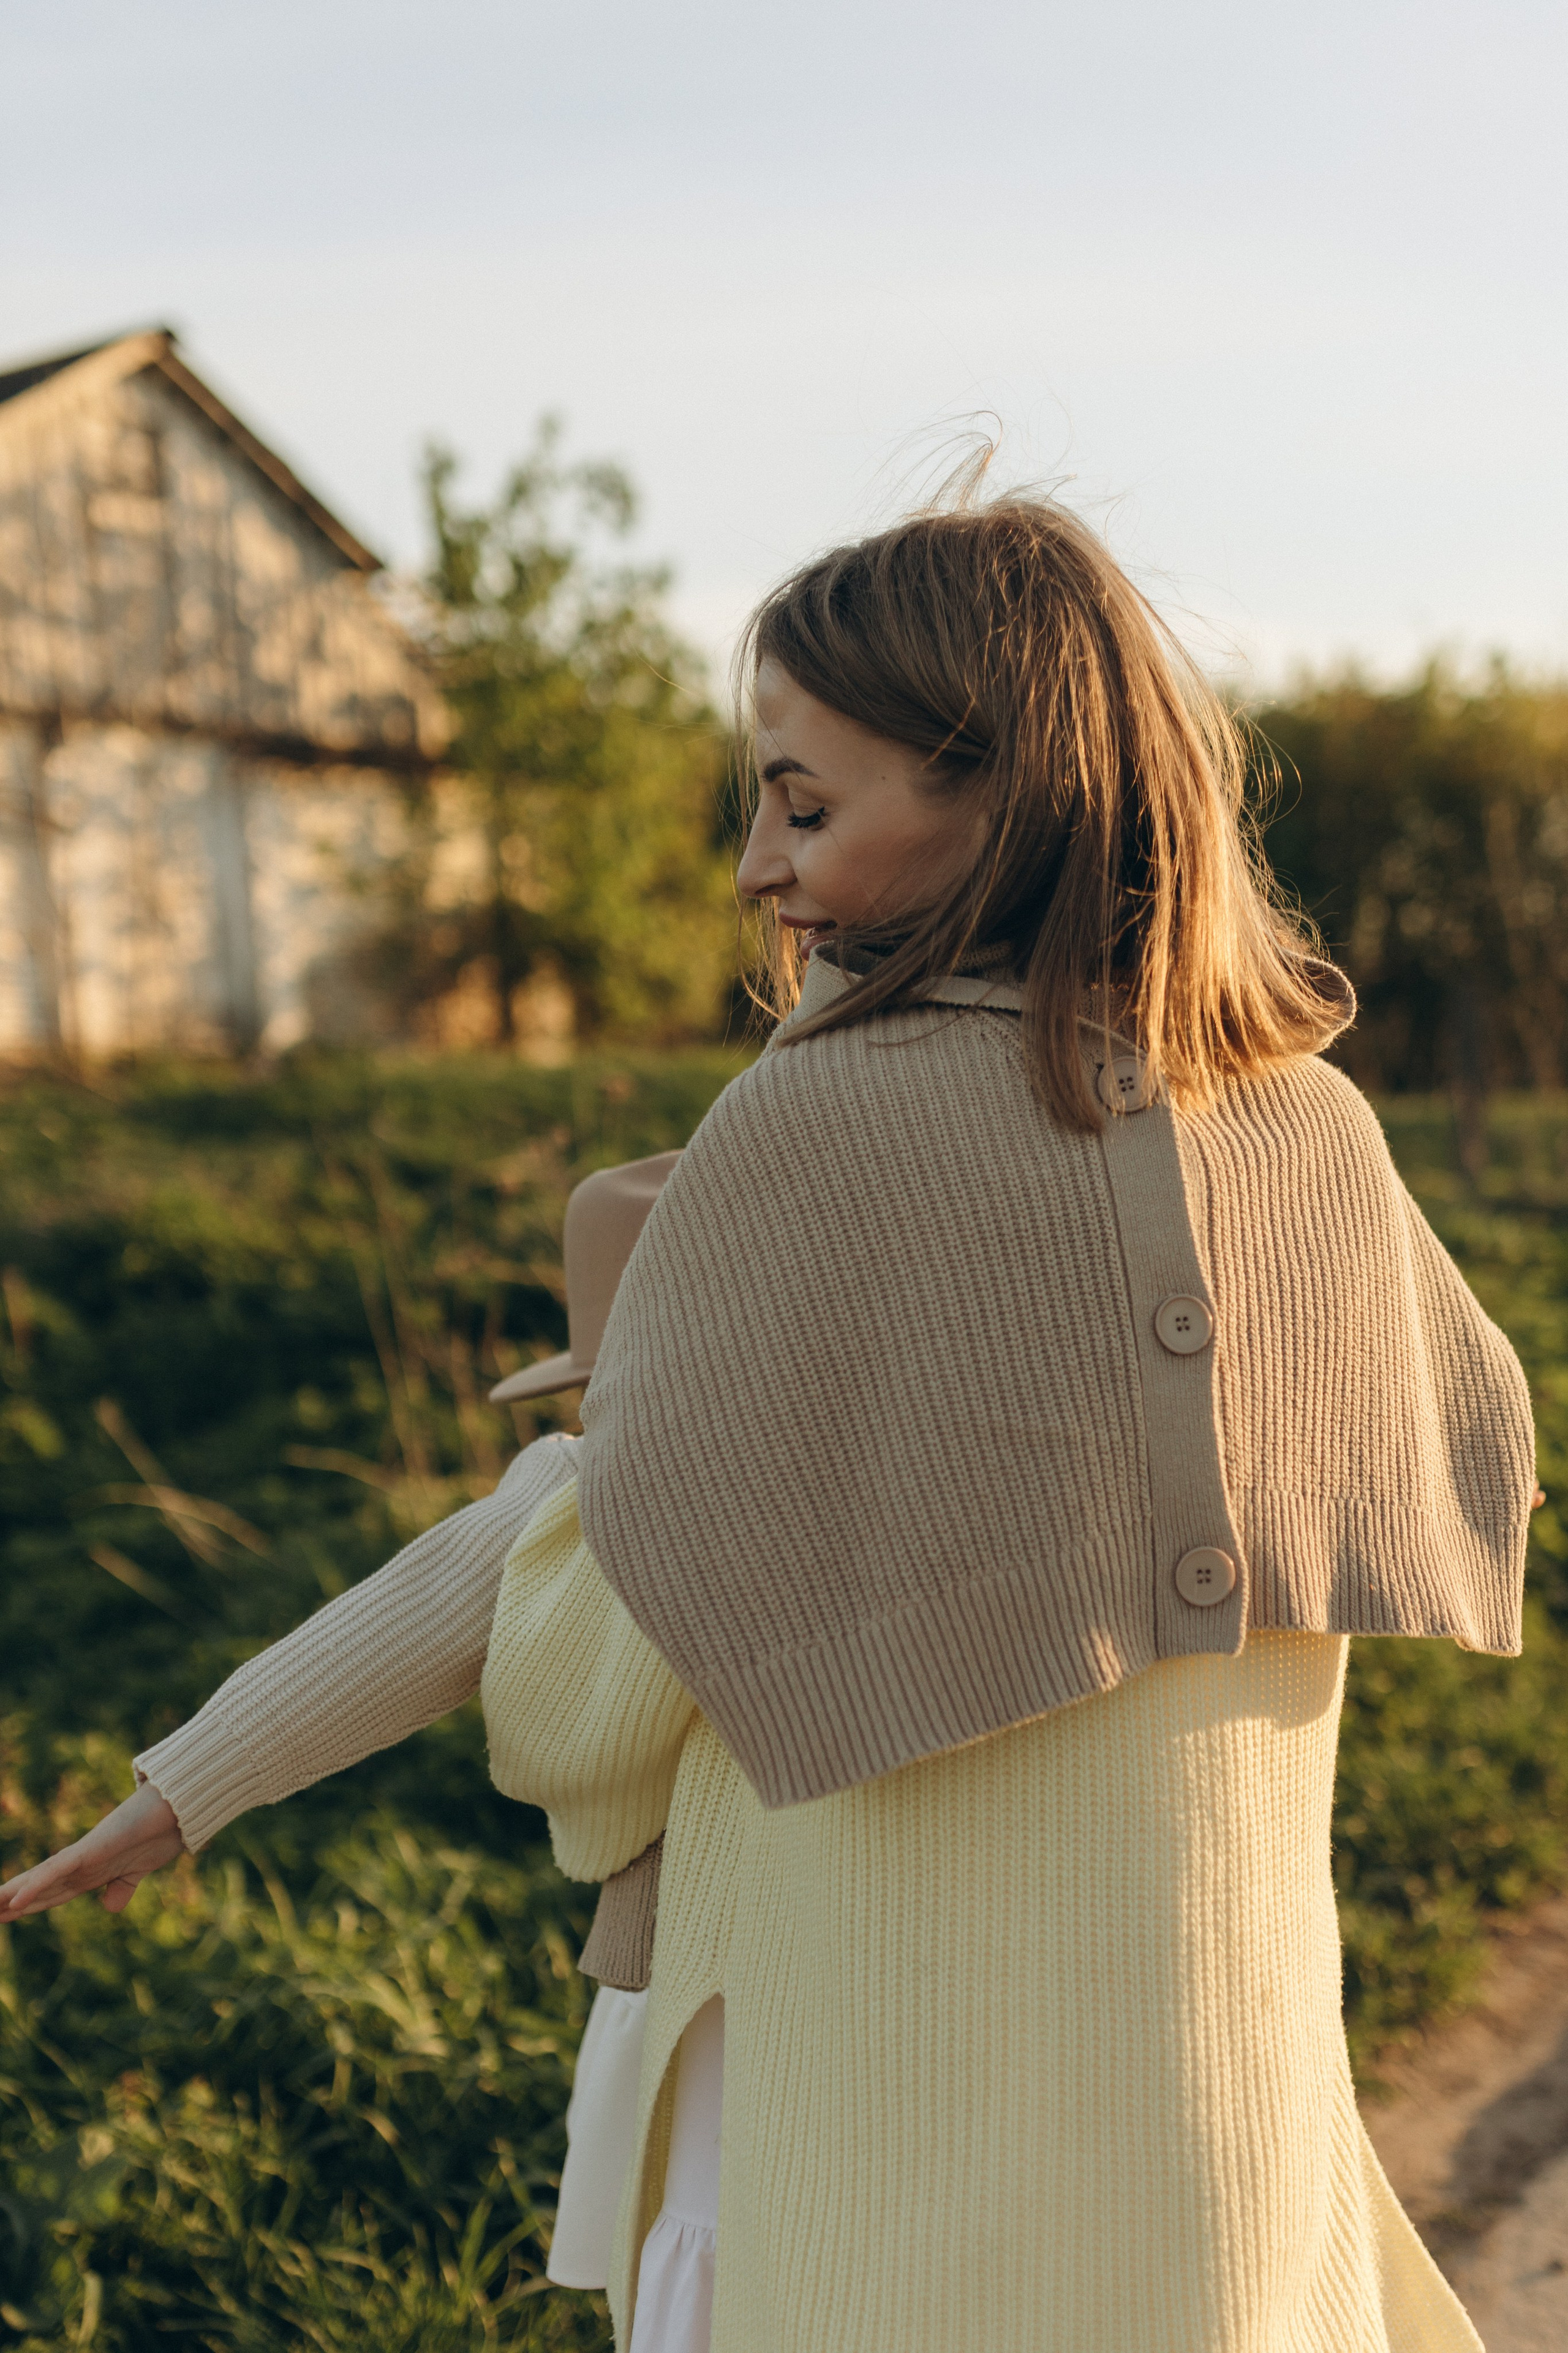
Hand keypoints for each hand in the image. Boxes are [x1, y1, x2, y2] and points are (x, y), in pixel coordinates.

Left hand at [0, 1781, 184, 1920]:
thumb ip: (122, 1886)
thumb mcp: (138, 1872)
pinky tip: (14, 1901)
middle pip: (38, 1888)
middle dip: (11, 1903)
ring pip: (39, 1879)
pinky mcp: (89, 1849)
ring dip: (11, 1895)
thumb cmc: (161, 1833)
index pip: (51, 1893)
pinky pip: (57, 1871)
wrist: (177, 1810)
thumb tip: (109, 1906)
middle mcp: (81, 1864)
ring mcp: (83, 1856)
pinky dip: (36, 1886)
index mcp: (92, 1872)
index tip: (4, 1915)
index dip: (28, 1905)